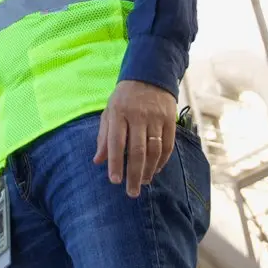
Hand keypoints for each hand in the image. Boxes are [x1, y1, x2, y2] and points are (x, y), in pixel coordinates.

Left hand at [93, 81, 177, 197]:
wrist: (149, 75)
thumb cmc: (124, 98)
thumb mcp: (109, 112)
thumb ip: (104, 137)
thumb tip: (97, 161)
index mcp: (119, 113)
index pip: (117, 142)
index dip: (116, 163)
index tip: (114, 181)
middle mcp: (138, 116)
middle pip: (137, 150)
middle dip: (134, 174)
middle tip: (132, 192)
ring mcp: (155, 118)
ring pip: (154, 150)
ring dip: (149, 170)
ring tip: (143, 182)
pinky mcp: (170, 119)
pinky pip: (168, 145)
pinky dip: (162, 161)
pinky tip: (156, 170)